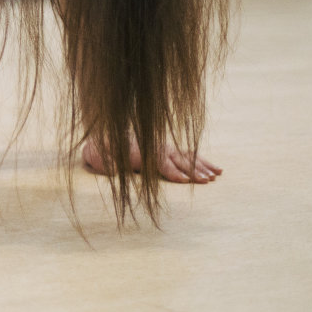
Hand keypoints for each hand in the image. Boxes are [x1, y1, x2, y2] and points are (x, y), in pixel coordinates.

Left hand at [82, 136, 221, 183]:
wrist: (102, 130)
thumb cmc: (99, 148)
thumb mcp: (95, 154)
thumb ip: (103, 161)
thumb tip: (115, 169)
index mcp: (139, 151)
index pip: (159, 161)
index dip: (171, 171)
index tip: (184, 180)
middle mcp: (154, 148)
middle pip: (176, 159)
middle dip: (192, 170)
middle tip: (207, 180)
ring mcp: (163, 147)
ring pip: (186, 156)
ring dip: (201, 166)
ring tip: (216, 176)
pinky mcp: (168, 149)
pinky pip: (188, 155)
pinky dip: (203, 161)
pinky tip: (217, 170)